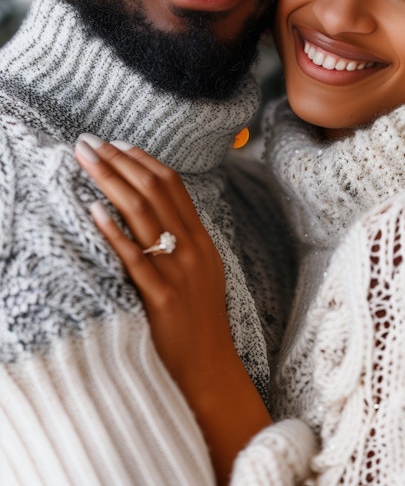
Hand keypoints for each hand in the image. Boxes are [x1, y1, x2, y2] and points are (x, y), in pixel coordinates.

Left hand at [74, 134, 271, 484]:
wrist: (210, 371)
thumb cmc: (199, 323)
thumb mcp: (200, 272)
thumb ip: (182, 242)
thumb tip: (153, 212)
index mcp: (201, 240)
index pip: (173, 186)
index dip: (144, 160)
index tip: (118, 143)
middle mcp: (192, 249)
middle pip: (154, 191)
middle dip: (119, 162)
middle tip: (90, 142)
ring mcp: (178, 271)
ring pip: (143, 214)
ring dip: (110, 182)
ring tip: (85, 162)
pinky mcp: (161, 297)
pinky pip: (134, 257)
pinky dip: (113, 230)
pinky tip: (92, 211)